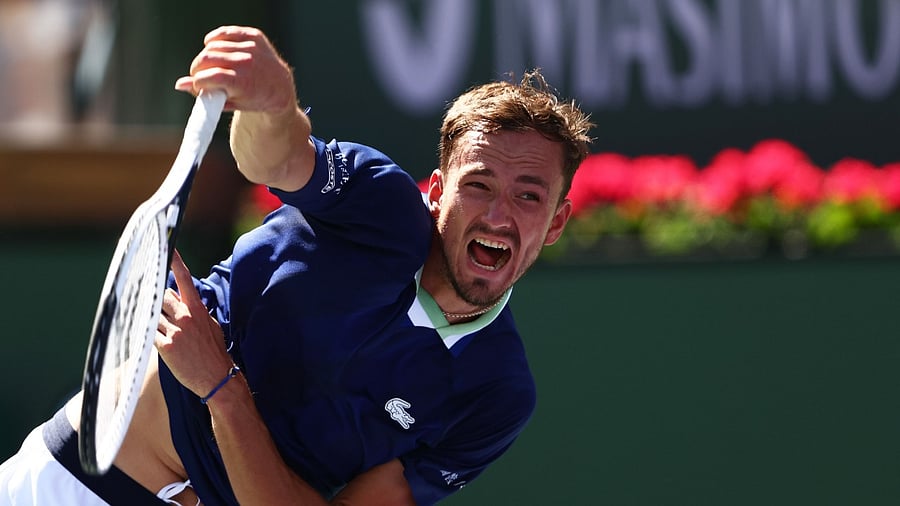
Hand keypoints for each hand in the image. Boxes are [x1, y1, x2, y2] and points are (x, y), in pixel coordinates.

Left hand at [156, 250, 233, 396]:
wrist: (217, 377)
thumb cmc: (214, 352)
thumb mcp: (210, 325)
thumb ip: (195, 310)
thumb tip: (181, 299)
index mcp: (197, 309)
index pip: (185, 280)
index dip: (175, 263)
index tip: (168, 249)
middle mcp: (186, 317)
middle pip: (162, 297)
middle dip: (160, 303)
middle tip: (164, 314)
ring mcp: (175, 331)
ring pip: (153, 314)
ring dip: (154, 320)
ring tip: (163, 331)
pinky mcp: (166, 347)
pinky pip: (149, 333)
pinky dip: (148, 334)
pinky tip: (153, 339)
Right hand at [174, 26, 297, 113]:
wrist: (279, 88)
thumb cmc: (252, 98)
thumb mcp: (229, 102)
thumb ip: (204, 94)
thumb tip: (180, 84)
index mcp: (242, 83)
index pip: (208, 76)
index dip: (197, 80)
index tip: (198, 83)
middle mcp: (247, 63)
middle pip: (207, 58)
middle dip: (197, 67)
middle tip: (199, 73)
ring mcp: (251, 48)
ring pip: (213, 45)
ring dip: (206, 55)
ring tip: (210, 64)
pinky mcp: (253, 36)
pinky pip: (224, 32)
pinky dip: (215, 40)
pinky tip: (214, 48)